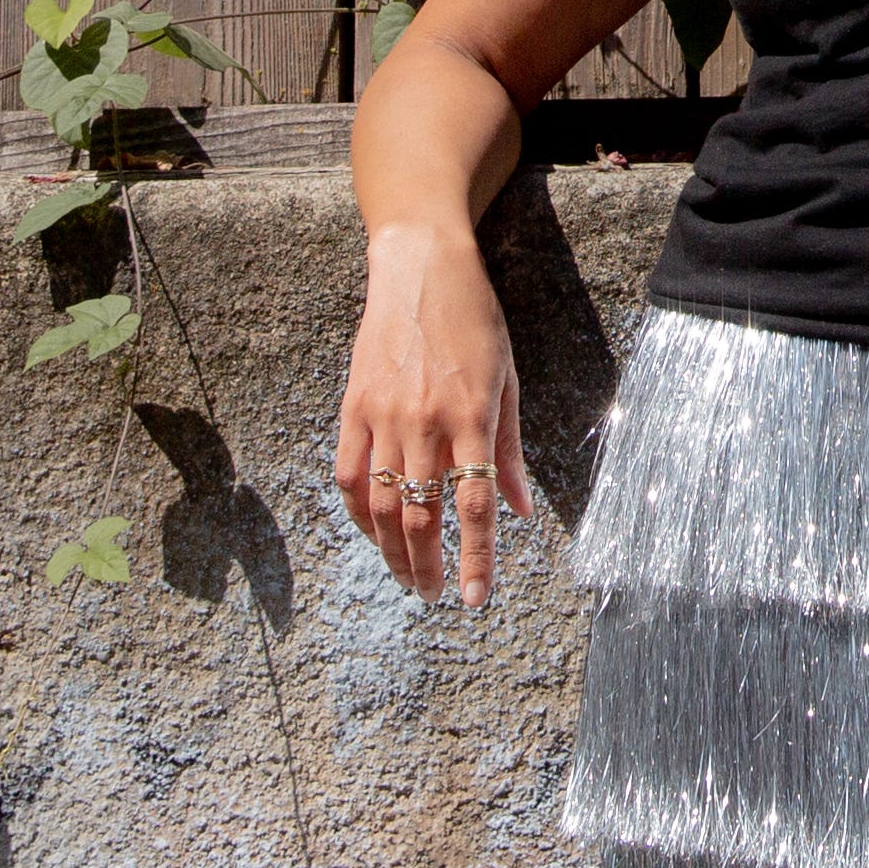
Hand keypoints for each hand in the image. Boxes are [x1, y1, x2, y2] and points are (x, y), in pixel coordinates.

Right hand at [335, 218, 533, 600]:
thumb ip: (509, 450)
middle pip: (422, 516)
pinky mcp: (354, 407)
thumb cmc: (475, 321)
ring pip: (382, 505)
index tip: (476, 598)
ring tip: (408, 578)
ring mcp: (384, 415)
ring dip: (393, 552)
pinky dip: (360, 513)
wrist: (421, 268)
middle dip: (428, 567)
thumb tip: (518, 510)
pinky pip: (350, 476)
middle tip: (436, 595)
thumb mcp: (508, 380)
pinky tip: (375, 533)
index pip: (474, 506)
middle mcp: (426, 421)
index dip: (477, 559)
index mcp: (472, 415)